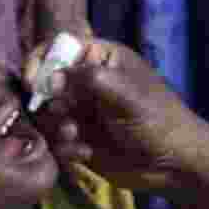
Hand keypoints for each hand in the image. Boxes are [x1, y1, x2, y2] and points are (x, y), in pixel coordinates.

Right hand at [23, 37, 204, 192]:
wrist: (173, 163)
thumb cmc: (156, 119)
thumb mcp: (125, 93)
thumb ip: (86, 79)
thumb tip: (51, 77)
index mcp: (101, 58)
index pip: (59, 46)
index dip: (41, 61)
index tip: (35, 83)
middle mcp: (87, 82)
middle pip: (45, 82)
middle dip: (47, 102)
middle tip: (65, 116)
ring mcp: (82, 111)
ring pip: (46, 113)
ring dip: (56, 126)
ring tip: (75, 137)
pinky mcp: (80, 139)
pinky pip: (55, 140)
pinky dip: (64, 147)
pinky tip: (84, 154)